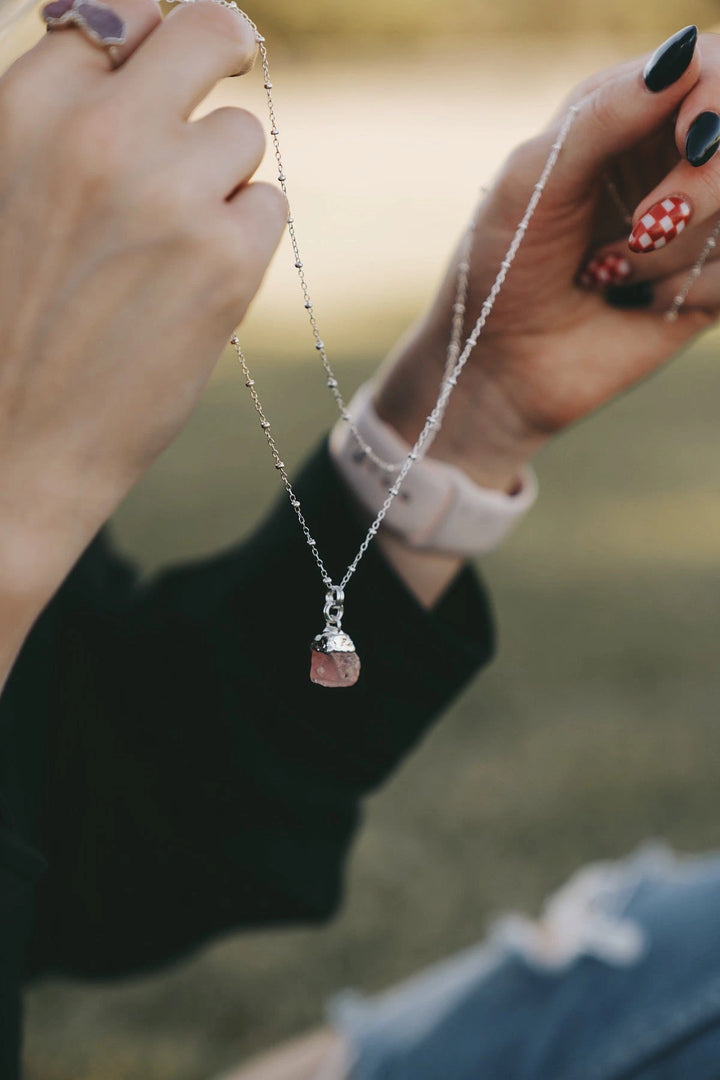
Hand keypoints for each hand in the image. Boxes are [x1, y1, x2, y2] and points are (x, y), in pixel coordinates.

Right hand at [0, 0, 284, 603]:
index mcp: (25, 110)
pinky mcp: (227, 262)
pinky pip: (269, 206)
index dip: (148, 34)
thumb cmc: (1, 323)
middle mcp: (102, 136)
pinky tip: (196, 281)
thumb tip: (128, 48)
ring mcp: (171, 197)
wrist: (11, 446)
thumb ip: (53, 122)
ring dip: (221, 175)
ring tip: (170, 239)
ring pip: (242, 134)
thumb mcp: (0, 194)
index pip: (119, 14)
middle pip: (205, 31)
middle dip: (218, 47)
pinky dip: (244, 235)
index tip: (160, 58)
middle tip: (228, 61)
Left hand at [375, 27, 719, 492]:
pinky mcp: (710, 283)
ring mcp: (698, 223)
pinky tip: (635, 302)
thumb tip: (683, 53)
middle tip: (647, 226)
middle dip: (704, 186)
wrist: (500, 363)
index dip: (719, 100)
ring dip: (675, 249)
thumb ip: (603, 116)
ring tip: (610, 272)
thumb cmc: (503, 263)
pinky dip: (685, 290)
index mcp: (632, 112)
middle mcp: (674, 159)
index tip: (690, 140)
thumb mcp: (533, 180)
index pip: (718, 66)